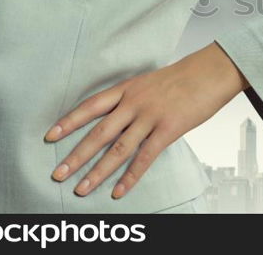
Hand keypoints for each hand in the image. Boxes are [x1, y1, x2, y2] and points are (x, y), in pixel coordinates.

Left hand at [43, 41, 249, 198]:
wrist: (212, 70)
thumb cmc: (185, 77)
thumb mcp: (151, 81)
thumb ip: (134, 98)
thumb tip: (121, 118)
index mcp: (128, 88)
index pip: (90, 106)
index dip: (69, 122)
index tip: (50, 136)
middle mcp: (134, 102)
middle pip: (98, 132)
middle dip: (76, 156)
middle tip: (57, 173)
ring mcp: (150, 116)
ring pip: (117, 149)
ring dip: (97, 172)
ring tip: (82, 188)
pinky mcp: (168, 129)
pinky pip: (145, 157)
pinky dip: (130, 177)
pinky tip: (119, 190)